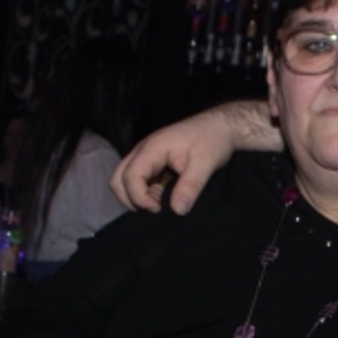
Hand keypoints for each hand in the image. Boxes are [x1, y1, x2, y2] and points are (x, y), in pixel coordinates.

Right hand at [110, 101, 272, 214]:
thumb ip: (190, 187)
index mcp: (152, 148)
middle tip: (154, 210)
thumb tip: (177, 211)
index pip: (130, 176)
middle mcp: (143, 151)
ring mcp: (146, 156)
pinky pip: (137, 180)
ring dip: (136, 196)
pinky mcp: (152, 162)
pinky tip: (162, 198)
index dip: (139, 197)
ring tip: (159, 205)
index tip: (158, 209)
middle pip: (117, 178)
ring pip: (124, 180)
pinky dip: (144, 193)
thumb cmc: (213, 140)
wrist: (220, 127)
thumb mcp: (206, 164)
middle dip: (130, 199)